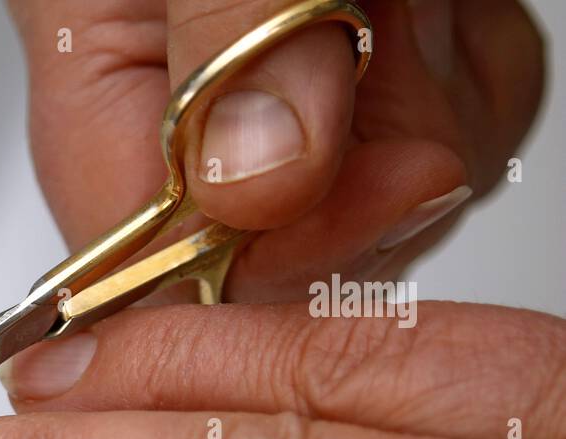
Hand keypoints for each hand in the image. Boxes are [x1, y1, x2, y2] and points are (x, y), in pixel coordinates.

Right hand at [5, 0, 543, 298]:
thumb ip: (231, 32)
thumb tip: (258, 186)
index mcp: (99, 110)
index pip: (154, 280)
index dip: (263, 260)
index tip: (344, 170)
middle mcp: (185, 134)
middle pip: (290, 256)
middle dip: (366, 154)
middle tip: (365, 25)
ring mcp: (280, 124)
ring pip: (388, 205)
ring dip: (427, 97)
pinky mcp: (361, 102)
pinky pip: (453, 143)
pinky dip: (470, 74)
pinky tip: (424, 11)